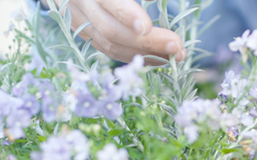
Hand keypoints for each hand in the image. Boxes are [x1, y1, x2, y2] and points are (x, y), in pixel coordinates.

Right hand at [56, 0, 185, 63]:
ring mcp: (78, 20)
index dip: (127, 15)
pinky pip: (108, 49)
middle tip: (178, 47)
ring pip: (110, 45)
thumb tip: (155, 3)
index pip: (109, 2)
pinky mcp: (82, 31)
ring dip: (144, 54)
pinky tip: (156, 57)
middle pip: (111, 30)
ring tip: (175, 55)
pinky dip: (133, 55)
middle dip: (147, 43)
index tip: (147, 27)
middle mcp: (79, 4)